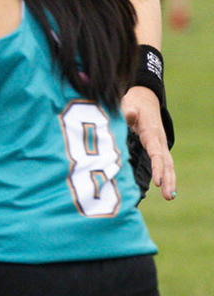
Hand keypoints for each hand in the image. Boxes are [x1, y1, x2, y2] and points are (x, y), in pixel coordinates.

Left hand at [121, 86, 176, 200]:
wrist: (143, 99)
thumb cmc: (131, 103)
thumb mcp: (126, 104)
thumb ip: (127, 111)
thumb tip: (131, 113)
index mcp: (150, 132)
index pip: (155, 153)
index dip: (156, 167)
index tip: (157, 182)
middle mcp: (158, 140)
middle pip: (166, 162)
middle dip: (168, 179)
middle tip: (168, 196)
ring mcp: (159, 144)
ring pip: (167, 164)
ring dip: (170, 180)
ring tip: (170, 197)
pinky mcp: (157, 147)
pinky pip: (164, 163)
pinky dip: (166, 175)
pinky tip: (166, 189)